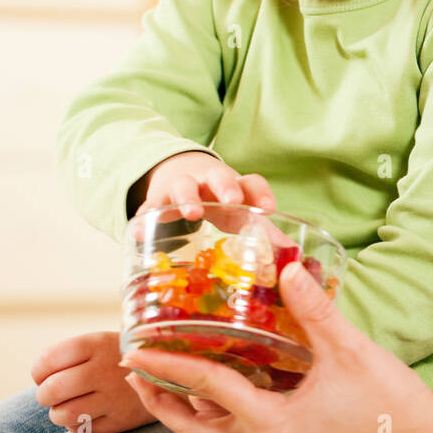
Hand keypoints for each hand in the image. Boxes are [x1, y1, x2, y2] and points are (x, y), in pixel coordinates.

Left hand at [31, 330, 157, 432]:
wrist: (166, 374)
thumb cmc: (117, 358)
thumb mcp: (99, 343)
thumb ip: (67, 355)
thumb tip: (38, 377)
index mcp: (97, 343)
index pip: (48, 360)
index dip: (39, 371)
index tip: (45, 373)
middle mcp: (105, 369)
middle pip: (52, 390)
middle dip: (45, 394)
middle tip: (52, 393)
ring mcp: (114, 397)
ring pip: (63, 415)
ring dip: (58, 413)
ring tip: (67, 405)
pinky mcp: (120, 422)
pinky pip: (82, 430)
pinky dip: (76, 424)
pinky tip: (86, 413)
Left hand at [120, 263, 432, 432]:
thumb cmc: (389, 402)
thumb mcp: (349, 349)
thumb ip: (314, 308)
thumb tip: (286, 267)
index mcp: (273, 424)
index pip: (208, 388)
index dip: (170, 364)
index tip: (138, 350)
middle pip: (197, 427)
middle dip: (162, 400)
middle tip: (136, 372)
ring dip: (188, 409)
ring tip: (167, 380)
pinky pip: (241, 432)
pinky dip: (220, 411)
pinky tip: (225, 384)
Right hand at [139, 150, 276, 221]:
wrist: (183, 174)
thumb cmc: (222, 201)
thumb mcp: (242, 213)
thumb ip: (264, 233)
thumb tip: (292, 258)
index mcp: (235, 187)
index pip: (252, 182)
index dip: (261, 193)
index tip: (269, 208)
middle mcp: (209, 182)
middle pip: (219, 177)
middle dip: (226, 186)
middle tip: (231, 199)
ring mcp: (182, 188)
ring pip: (183, 186)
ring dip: (188, 197)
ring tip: (191, 212)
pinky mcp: (157, 200)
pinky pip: (149, 208)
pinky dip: (144, 219)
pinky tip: (140, 232)